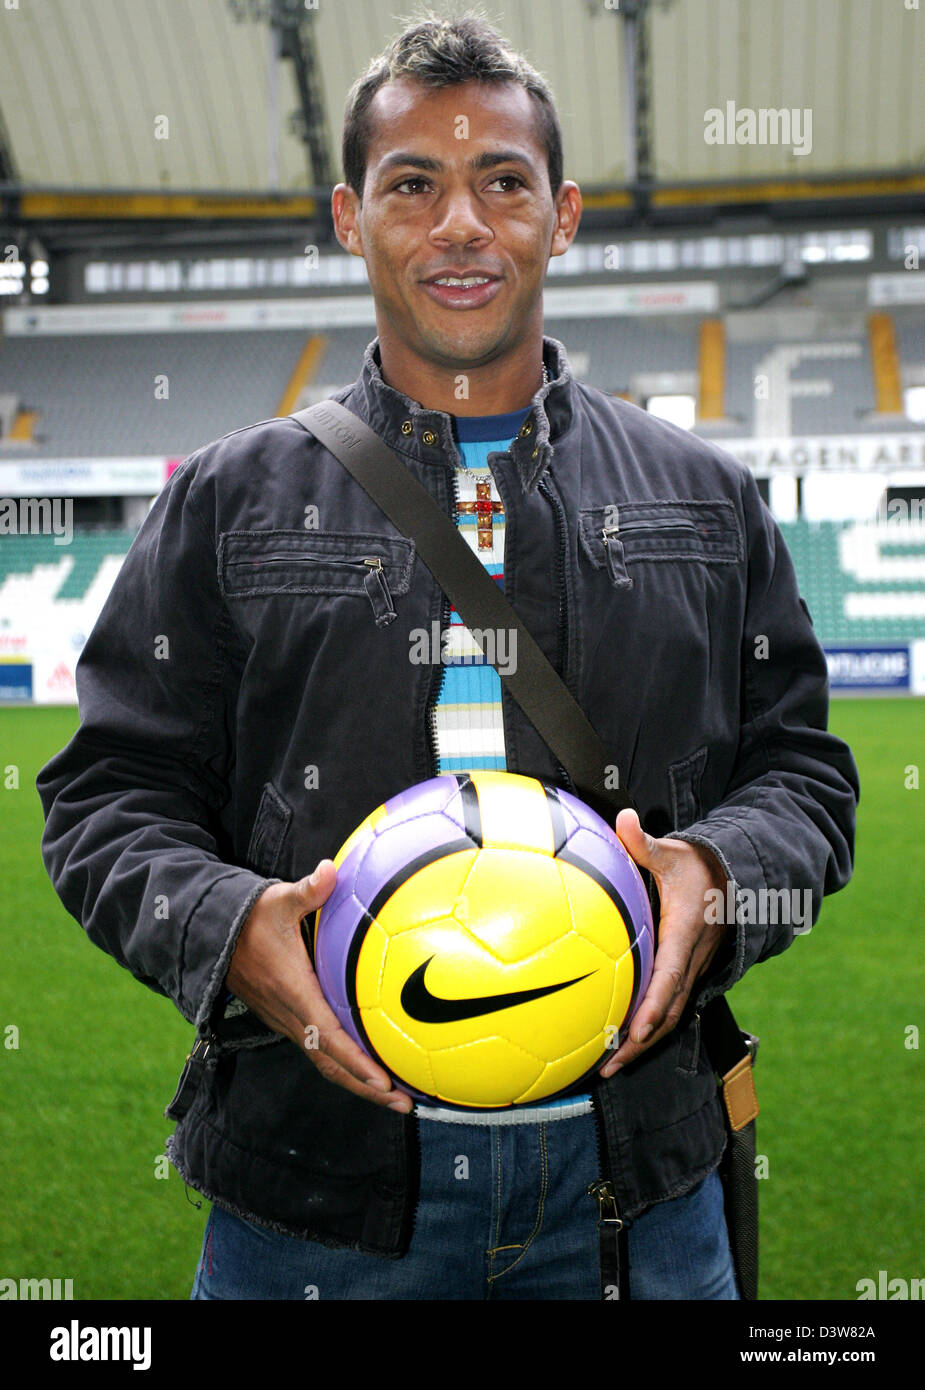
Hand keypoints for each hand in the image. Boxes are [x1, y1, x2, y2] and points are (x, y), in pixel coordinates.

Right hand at [225, 861, 413, 1112]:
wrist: (212, 935)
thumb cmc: (250, 917)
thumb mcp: (278, 900)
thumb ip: (308, 890)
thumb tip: (330, 870)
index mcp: (294, 991)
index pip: (328, 1035)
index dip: (356, 1061)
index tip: (383, 1081)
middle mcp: (290, 1015)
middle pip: (330, 1064)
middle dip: (366, 1088)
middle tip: (403, 1105)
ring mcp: (287, 1021)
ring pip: (324, 1062)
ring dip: (358, 1083)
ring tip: (395, 1098)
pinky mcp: (287, 1019)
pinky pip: (318, 1050)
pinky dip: (344, 1066)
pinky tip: (369, 1068)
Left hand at [599, 809, 728, 1076]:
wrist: (736, 878)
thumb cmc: (700, 865)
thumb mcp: (674, 851)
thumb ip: (645, 842)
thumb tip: (623, 819)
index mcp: (685, 934)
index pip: (670, 975)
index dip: (654, 1005)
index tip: (636, 1030)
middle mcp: (691, 960)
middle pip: (668, 1010)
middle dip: (640, 1042)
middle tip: (609, 1066)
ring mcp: (692, 971)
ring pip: (670, 1015)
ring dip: (642, 1043)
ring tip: (610, 1066)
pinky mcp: (688, 974)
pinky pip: (669, 1007)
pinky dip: (649, 1028)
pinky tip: (623, 1043)